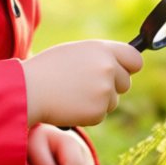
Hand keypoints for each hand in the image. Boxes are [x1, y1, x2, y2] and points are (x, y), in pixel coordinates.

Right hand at [22, 40, 141, 126]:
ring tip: (73, 94)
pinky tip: (70, 105)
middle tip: (86, 86)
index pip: (135, 59)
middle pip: (126, 83)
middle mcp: (108, 69)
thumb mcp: (75, 52)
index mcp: (103, 50)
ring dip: (99, 101)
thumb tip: (118, 66)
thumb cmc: (48, 69)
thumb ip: (99, 57)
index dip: (128, 67)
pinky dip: (88, 113)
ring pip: (113, 101)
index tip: (122, 72)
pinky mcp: (98, 112)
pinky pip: (100, 114)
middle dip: (112, 86)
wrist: (30, 90)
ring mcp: (105, 91)